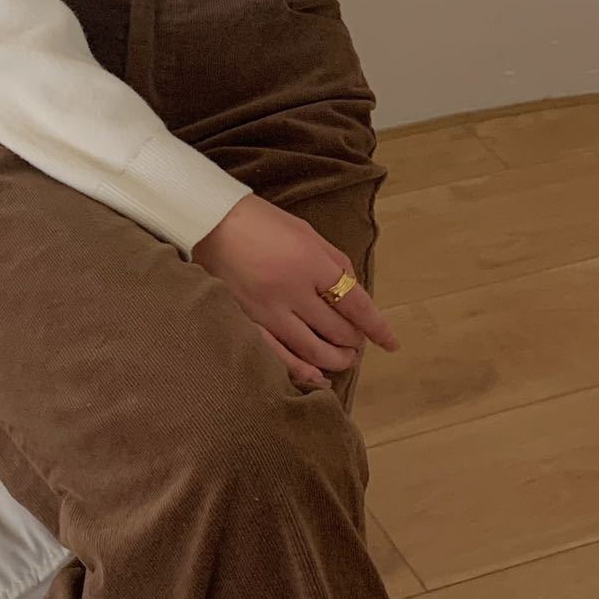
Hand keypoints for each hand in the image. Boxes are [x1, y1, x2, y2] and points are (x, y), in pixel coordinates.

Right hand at [192, 194, 400, 389]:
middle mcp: (291, 290)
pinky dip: (302, 371)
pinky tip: (316, 378)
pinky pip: (278, 355)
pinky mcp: (245, 322)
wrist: (208, 221)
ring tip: (343, 359)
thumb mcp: (305, 231)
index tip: (390, 342)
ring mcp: (266, 310)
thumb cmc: (259, 221)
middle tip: (357, 342)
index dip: (377, 327)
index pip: (356, 304)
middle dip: (354, 341)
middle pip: (337, 330)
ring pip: (312, 349)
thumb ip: (334, 260)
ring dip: (335, 359)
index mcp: (310, 262)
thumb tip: (353, 288)